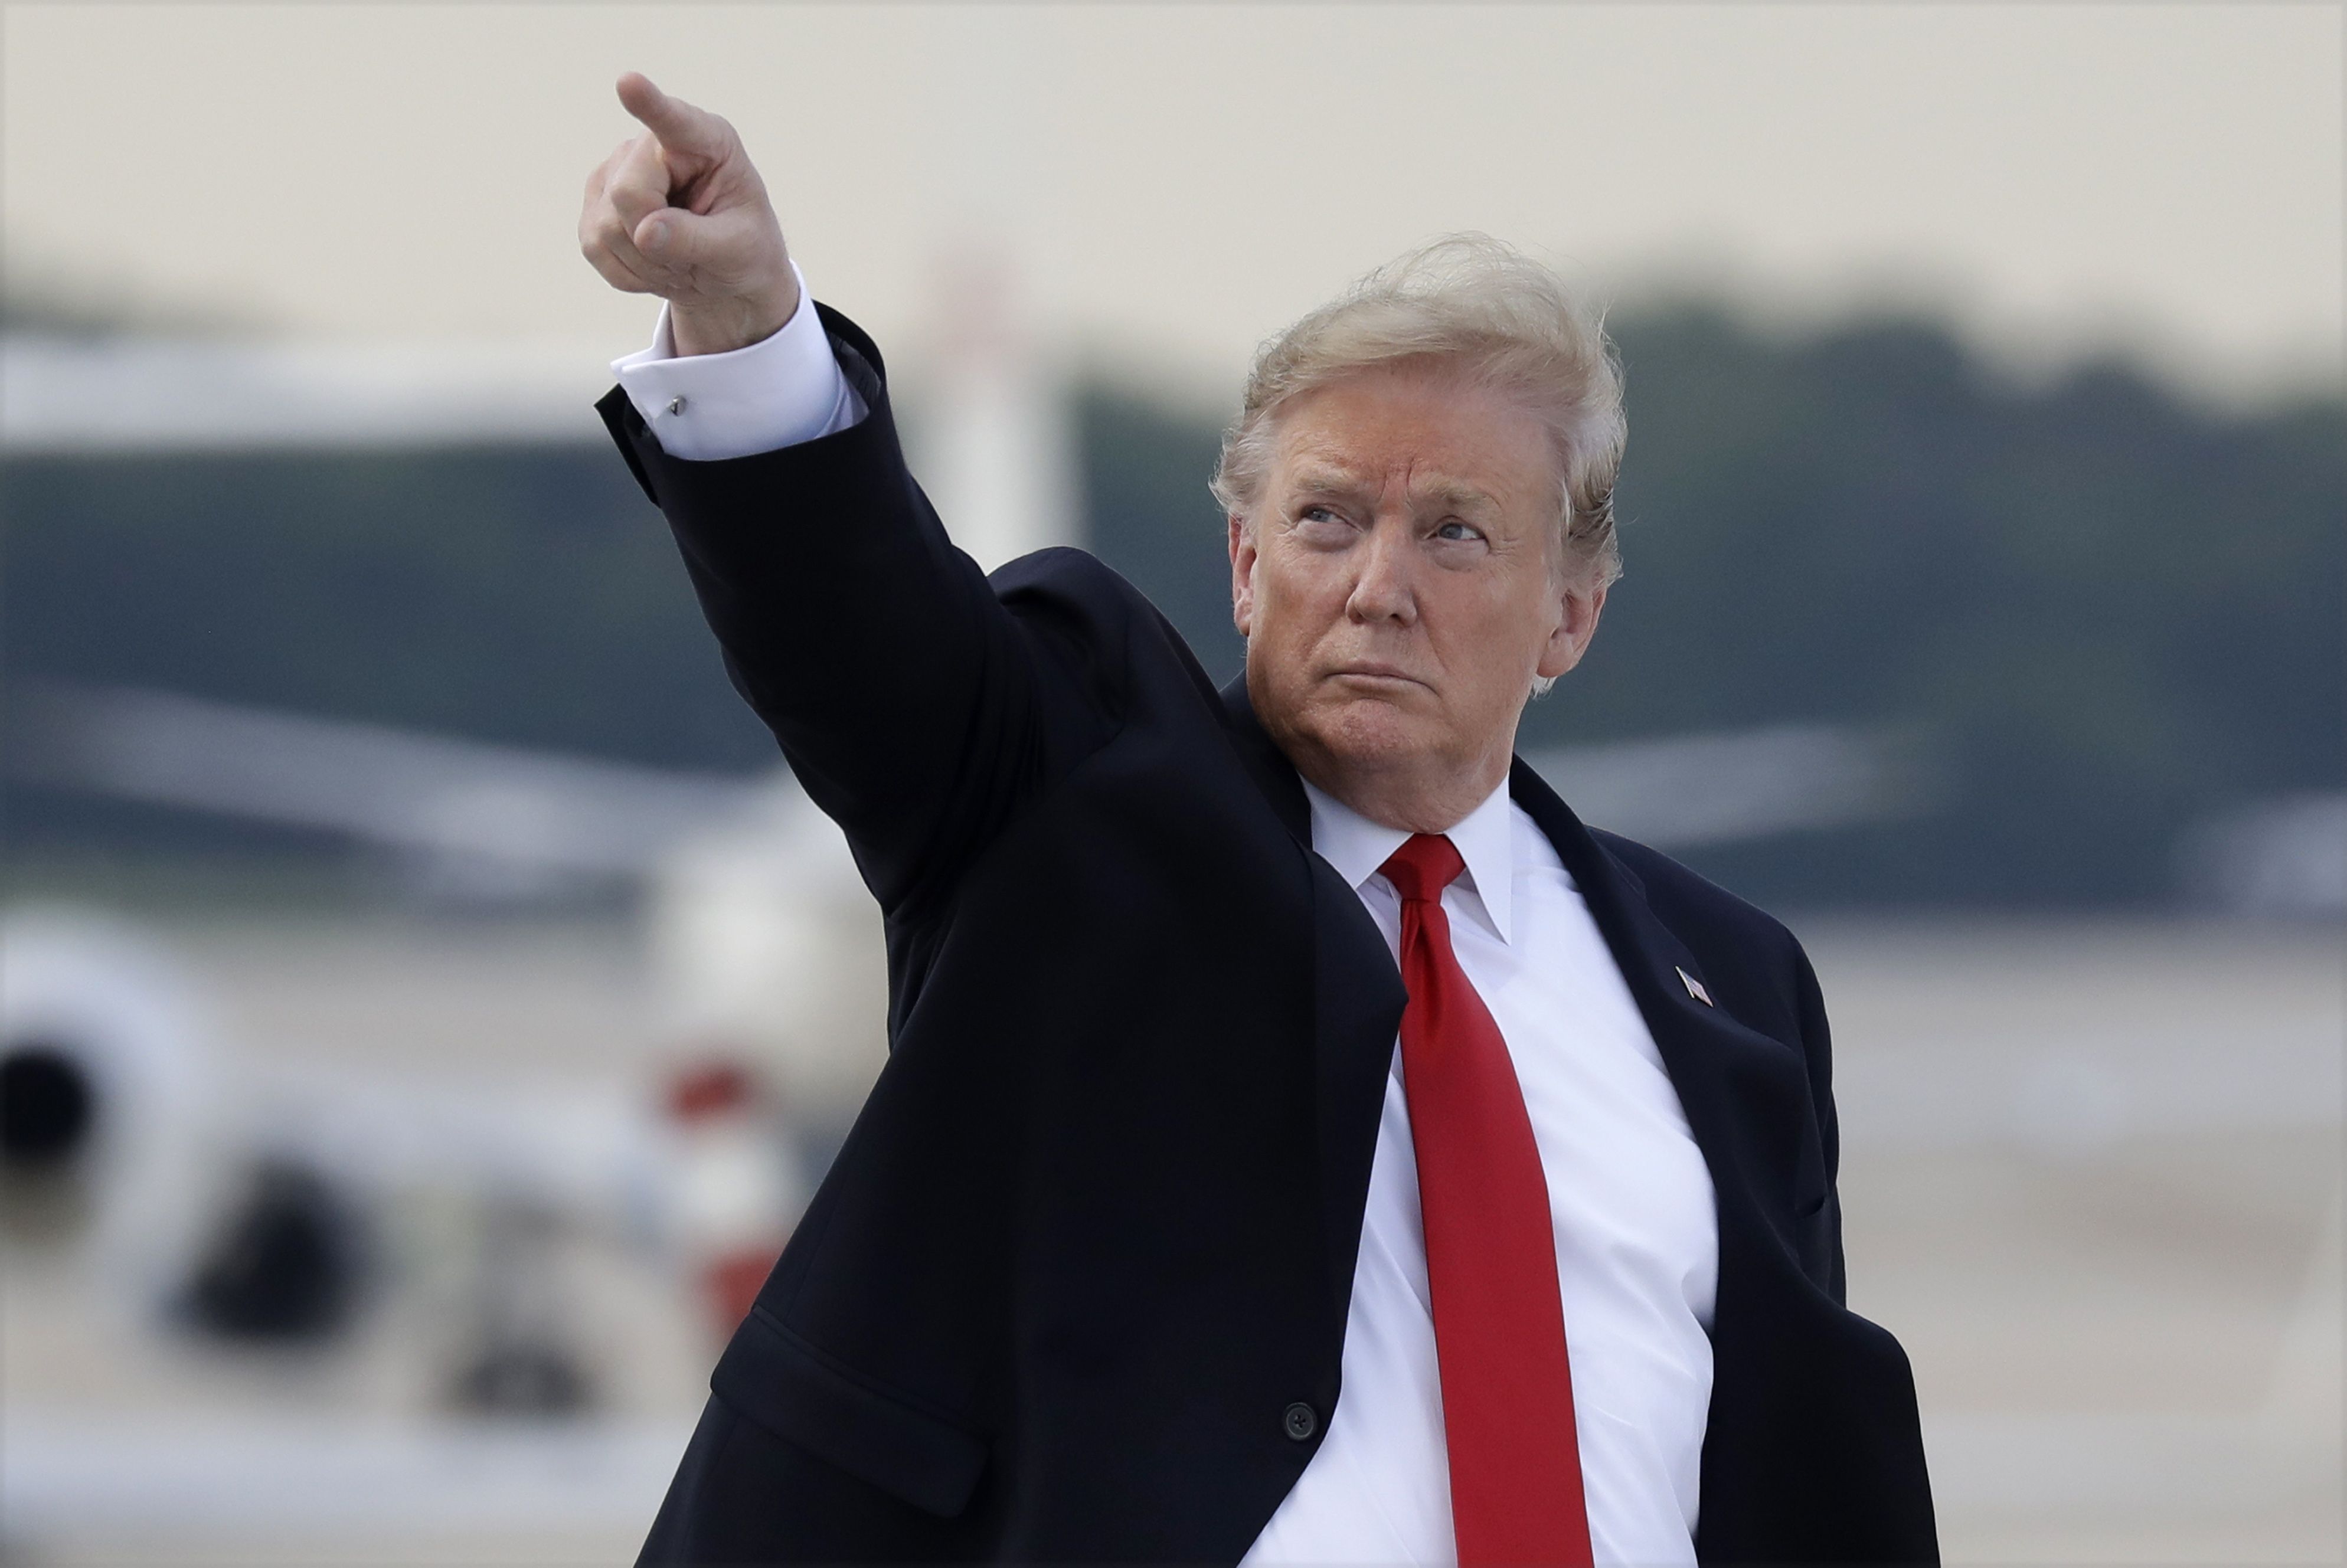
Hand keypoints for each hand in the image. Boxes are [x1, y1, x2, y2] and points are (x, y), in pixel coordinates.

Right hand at [580, 73, 800, 356]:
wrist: (724, 274)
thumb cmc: (745, 250)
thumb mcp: (739, 250)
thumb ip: (697, 238)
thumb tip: (645, 231)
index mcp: (706, 141)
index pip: (673, 121)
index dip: (649, 103)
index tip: (629, 83)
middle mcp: (653, 144)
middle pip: (627, 193)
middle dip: (655, 243)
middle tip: (692, 259)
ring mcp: (616, 169)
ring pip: (606, 226)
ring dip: (646, 264)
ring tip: (678, 261)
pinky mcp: (594, 203)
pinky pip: (595, 246)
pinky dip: (628, 273)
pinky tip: (654, 265)